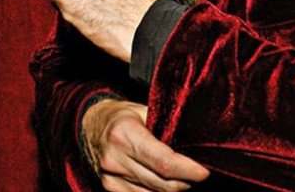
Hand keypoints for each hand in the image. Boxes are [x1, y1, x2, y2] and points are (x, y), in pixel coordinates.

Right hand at [82, 99, 209, 190]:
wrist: (90, 125)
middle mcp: (115, 157)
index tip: (204, 172)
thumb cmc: (122, 115)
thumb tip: (194, 142)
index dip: (188, 171)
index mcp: (125, 133)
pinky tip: (168, 184)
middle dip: (186, 182)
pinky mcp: (109, 188)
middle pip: (161, 183)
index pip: (163, 162)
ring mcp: (110, 177)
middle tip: (200, 176)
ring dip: (174, 190)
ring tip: (186, 179)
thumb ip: (165, 126)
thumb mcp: (143, 111)